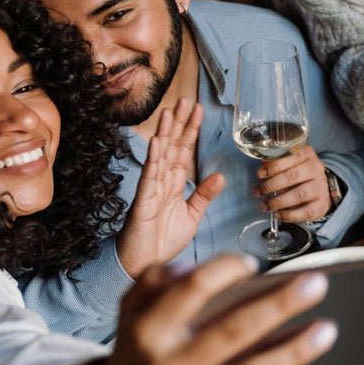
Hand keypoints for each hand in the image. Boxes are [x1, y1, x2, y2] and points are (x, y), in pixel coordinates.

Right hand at [78, 255, 336, 364]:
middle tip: (317, 284)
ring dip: (293, 352)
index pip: (193, 289)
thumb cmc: (137, 349)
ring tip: (327, 329)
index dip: (225, 271)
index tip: (253, 264)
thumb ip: (155, 281)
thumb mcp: (132, 310)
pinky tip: (305, 358)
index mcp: (148, 329)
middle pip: (233, 331)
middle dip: (278, 306)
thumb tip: (191, 267)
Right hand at [118, 100, 224, 275]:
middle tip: (185, 100)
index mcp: (174, 183)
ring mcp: (152, 189)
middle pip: (172, 146)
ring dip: (165, 133)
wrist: (145, 265)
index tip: (197, 109)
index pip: (184, 150)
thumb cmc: (163, 241)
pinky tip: (157, 142)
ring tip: (170, 113)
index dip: (191, 130)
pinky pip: (149, 177)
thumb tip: (219, 176)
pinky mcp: (144, 202)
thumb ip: (203, 195)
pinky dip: (153, 159)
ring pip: (160, 156)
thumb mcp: (191, 216)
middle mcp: (162, 181)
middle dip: (179, 123)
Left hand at [255, 145, 330, 221]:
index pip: (292, 156)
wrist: (320, 190)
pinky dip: (288, 215)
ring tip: (265, 205)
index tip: (260, 174)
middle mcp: (316, 169)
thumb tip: (262, 166)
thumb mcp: (290, 162)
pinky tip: (277, 214)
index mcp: (307, 154)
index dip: (274, 165)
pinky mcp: (321, 204)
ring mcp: (320, 187)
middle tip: (258, 191)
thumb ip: (276, 163)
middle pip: (293, 176)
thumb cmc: (300, 174)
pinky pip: (304, 212)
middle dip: (271, 185)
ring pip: (299, 194)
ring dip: (278, 201)